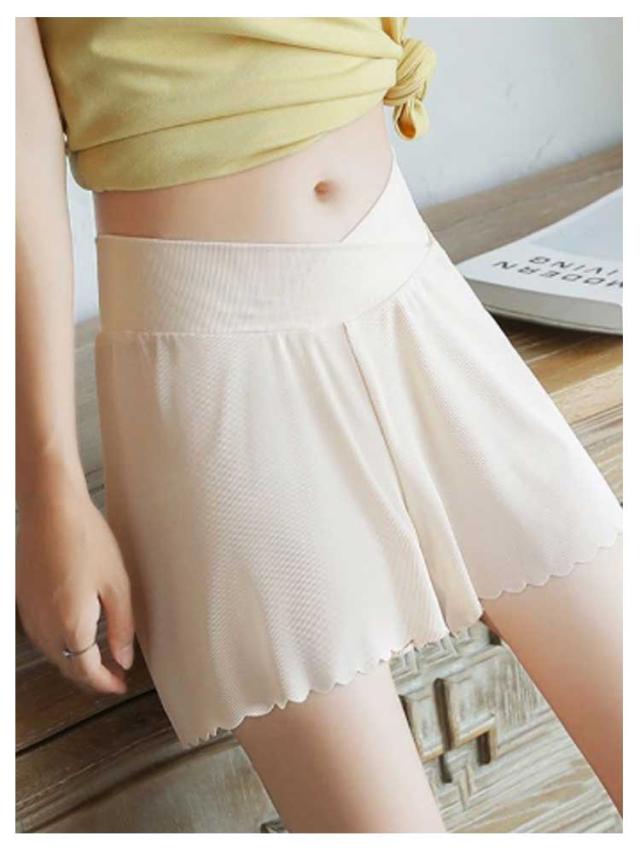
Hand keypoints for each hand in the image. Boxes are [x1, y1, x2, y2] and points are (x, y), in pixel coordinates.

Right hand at [16, 480, 134, 694]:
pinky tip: (75, 633)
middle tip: (114, 674)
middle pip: (67, 668)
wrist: (49, 508)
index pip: (87, 672)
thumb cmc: (85, 538)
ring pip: (52, 654)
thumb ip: (121, 626)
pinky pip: (42, 636)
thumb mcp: (116, 584)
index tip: (120, 685)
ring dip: (74, 662)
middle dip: (91, 677)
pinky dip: (60, 644)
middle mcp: (44, 628)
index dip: (106, 684)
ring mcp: (29, 615)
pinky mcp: (22, 601)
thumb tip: (124, 659)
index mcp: (71, 626)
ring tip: (99, 656)